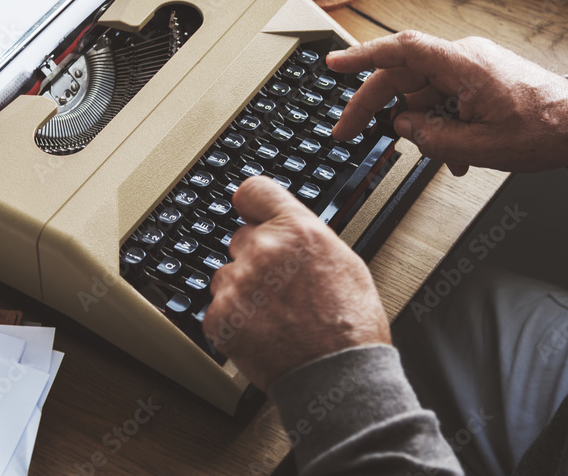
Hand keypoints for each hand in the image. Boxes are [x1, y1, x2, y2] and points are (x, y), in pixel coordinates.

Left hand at [202, 176, 389, 389]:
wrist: (337, 376)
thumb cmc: (350, 326)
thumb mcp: (344, 262)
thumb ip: (307, 237)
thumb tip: (287, 227)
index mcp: (297, 230)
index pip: (254, 191)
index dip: (251, 203)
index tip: (248, 210)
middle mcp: (263, 250)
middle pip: (241, 239)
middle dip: (256, 258)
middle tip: (280, 287)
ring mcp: (238, 283)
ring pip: (227, 275)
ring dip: (243, 291)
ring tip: (275, 316)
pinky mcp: (220, 316)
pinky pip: (218, 308)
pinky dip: (234, 320)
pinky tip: (262, 332)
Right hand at [327, 30, 567, 175]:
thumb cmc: (545, 130)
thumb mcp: (482, 147)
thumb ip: (433, 137)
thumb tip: (402, 127)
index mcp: (463, 65)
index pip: (402, 50)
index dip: (362, 56)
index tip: (333, 64)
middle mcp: (463, 59)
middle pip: (401, 76)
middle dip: (373, 106)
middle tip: (348, 131)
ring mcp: (470, 69)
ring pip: (421, 94)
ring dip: (420, 126)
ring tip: (442, 156)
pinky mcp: (477, 80)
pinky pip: (441, 99)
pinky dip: (439, 125)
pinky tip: (455, 153)